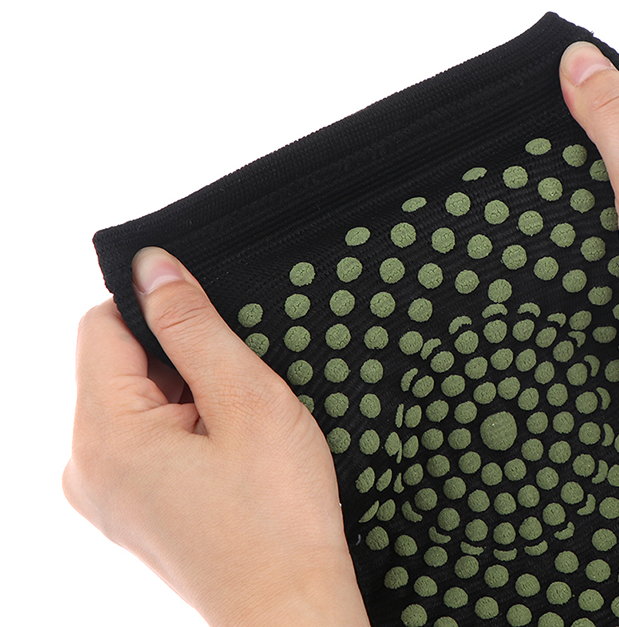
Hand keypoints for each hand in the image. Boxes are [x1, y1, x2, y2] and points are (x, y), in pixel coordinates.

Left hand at [63, 247, 369, 626]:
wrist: (290, 606)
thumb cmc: (277, 512)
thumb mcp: (244, 397)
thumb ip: (192, 325)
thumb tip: (152, 267)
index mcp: (105, 435)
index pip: (103, 325)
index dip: (158, 307)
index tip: (211, 320)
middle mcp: (86, 466)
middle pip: (118, 362)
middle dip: (178, 355)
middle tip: (238, 387)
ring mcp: (104, 492)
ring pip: (136, 397)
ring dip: (187, 391)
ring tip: (238, 424)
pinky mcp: (128, 506)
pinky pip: (144, 435)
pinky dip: (185, 422)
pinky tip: (228, 447)